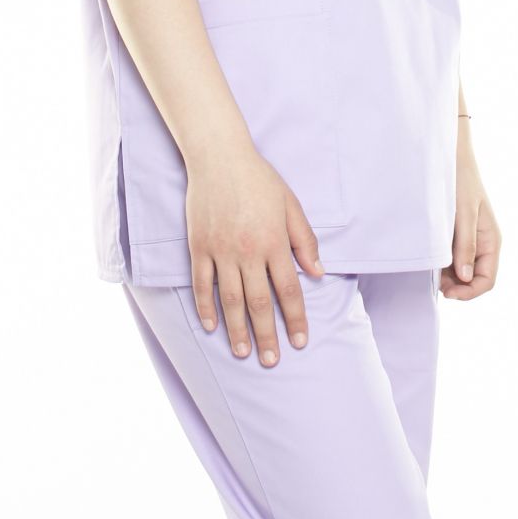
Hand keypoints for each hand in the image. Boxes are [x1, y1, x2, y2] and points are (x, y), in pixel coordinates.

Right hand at [184, 147, 325, 365]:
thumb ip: (304, 240)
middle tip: (271, 361)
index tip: (300, 341)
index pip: (288, 290)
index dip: (295, 319)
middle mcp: (248, 251)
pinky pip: (202, 284)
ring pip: (230, 300)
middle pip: (259, 303)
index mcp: (274, 242)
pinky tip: (211, 326)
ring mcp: (221, 250)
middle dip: (267, 335)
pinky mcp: (199, 247)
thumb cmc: (259, 179)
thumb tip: (318, 273)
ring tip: (244, 352)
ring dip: (237, 330)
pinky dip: (206, 307)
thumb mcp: (290, 204)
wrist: (219, 157)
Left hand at [440, 143, 501, 300]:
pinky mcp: (456, 234)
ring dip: (448, 276)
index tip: (448, 293)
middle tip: (435, 283)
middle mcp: (482, 244)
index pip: (487, 280)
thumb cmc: (460, 181)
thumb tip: (466, 278)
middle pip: (474, 279)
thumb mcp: (464, 213)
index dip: (469, 292)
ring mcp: (469, 240)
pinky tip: (430, 259)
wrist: (449, 156)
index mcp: (491, 241)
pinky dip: (442, 264)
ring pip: (462, 271)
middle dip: (457, 287)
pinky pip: (452, 258)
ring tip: (431, 269)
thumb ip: (465, 245)